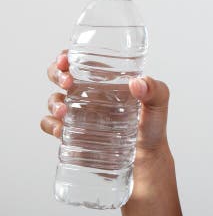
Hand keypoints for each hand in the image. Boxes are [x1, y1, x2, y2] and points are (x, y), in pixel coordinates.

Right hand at [42, 49, 171, 155]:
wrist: (146, 159)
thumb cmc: (153, 127)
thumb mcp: (159, 104)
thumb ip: (156, 90)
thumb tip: (137, 83)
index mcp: (107, 81)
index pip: (83, 61)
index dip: (68, 56)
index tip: (66, 60)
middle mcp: (90, 94)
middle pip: (61, 76)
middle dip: (56, 74)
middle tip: (67, 82)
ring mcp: (80, 114)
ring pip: (54, 100)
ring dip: (53, 102)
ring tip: (64, 111)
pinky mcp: (73, 134)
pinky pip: (51, 125)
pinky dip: (51, 125)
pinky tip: (61, 128)